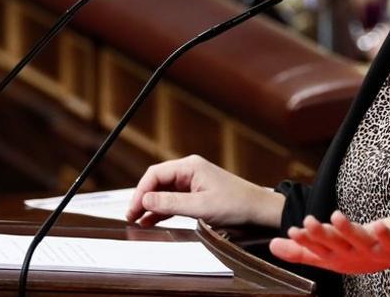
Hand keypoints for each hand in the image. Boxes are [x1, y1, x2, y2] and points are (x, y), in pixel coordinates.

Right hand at [125, 155, 283, 227]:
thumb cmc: (236, 204)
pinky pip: (173, 200)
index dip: (140, 191)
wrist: (258, 211)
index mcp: (190, 167)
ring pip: (163, 192)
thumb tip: (145, 200)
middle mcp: (189, 171)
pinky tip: (151, 220)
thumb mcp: (200, 206)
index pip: (155, 174)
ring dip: (150, 206)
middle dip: (142, 198)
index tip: (133, 209)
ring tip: (137, 221)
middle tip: (131, 217)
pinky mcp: (196, 194)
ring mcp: (192, 183)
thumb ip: (170, 203)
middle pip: (156, 182)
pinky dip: (161, 210)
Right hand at [269, 210, 389, 273]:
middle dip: (322, 235)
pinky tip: (378, 224)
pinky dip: (385, 234)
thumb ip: (302, 251)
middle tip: (308, 222)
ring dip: (348, 230)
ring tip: (336, 216)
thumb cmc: (363, 253)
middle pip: (336, 245)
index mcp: (337, 258)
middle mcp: (354, 256)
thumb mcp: (330, 253)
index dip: (306, 241)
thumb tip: (272, 245)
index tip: (293, 230)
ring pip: (359, 241)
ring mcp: (376, 253)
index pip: (318, 249)